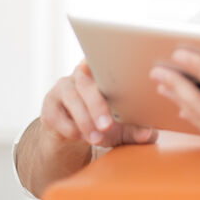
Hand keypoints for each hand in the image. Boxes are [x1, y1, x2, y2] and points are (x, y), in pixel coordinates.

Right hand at [41, 60, 158, 147]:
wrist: (73, 134)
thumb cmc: (103, 122)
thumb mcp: (121, 128)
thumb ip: (134, 130)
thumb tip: (149, 133)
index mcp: (102, 72)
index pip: (102, 61)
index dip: (104, 64)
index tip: (109, 72)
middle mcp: (80, 75)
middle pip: (86, 84)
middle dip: (97, 106)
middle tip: (108, 126)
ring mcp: (62, 88)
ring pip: (72, 98)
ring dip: (85, 120)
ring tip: (97, 138)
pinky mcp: (49, 105)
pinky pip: (58, 115)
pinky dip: (71, 128)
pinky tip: (81, 137)